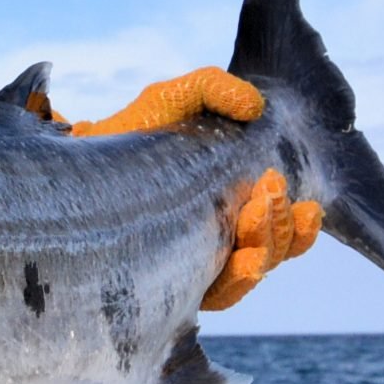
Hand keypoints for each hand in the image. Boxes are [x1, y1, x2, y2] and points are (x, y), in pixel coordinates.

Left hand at [64, 68, 321, 309]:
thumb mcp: (172, 99)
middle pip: (275, 251)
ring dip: (267, 247)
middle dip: (281, 226)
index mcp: (235, 205)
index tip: (304, 202)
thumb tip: (254, 106)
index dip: (302, 225)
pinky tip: (243, 258)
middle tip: (267, 190)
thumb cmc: (133, 130)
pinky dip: (239, 279)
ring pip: (253, 273)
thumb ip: (212, 89)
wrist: (79, 158)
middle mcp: (221, 238)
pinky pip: (217, 294)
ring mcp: (196, 262)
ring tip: (255, 212)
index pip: (286, 230)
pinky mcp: (170, 281)